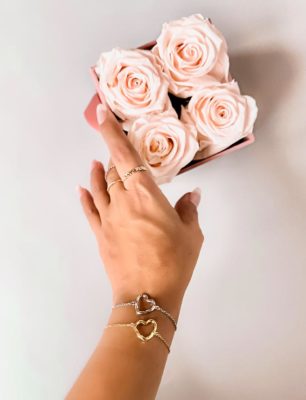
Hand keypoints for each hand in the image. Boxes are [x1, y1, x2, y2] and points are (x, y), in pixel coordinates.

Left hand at [78, 103, 203, 315]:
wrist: (148, 294)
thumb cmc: (174, 261)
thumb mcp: (191, 234)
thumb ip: (189, 209)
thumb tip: (192, 195)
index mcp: (146, 194)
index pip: (126, 155)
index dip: (112, 131)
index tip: (101, 113)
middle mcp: (123, 200)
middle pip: (113, 170)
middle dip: (114, 157)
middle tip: (120, 152)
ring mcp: (108, 218)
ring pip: (99, 187)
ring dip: (98, 173)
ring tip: (97, 163)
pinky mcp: (101, 234)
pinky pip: (90, 210)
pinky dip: (85, 197)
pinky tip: (82, 189)